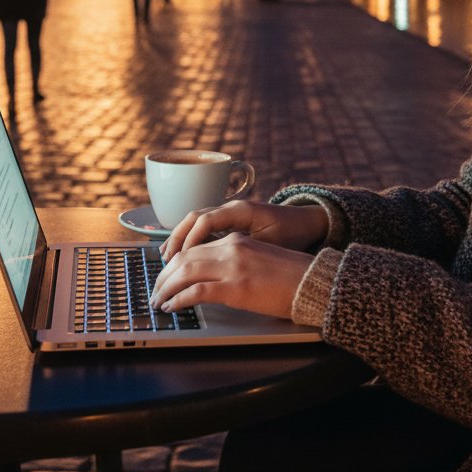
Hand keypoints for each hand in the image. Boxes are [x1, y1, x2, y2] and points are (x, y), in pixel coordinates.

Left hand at [150, 232, 313, 319]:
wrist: (312, 282)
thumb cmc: (289, 275)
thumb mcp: (258, 258)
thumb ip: (235, 260)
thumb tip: (212, 277)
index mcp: (236, 239)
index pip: (194, 247)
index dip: (174, 262)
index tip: (165, 276)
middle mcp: (230, 248)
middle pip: (184, 258)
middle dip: (164, 275)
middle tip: (155, 290)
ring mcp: (232, 267)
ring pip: (184, 271)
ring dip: (166, 287)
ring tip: (158, 301)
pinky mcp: (235, 288)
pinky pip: (196, 291)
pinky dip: (179, 299)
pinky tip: (172, 307)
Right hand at [161, 199, 327, 262]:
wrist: (306, 223)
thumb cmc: (292, 233)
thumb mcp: (271, 244)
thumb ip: (246, 250)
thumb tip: (220, 262)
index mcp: (241, 210)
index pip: (206, 220)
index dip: (190, 240)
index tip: (180, 259)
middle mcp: (231, 208)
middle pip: (195, 217)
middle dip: (177, 238)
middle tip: (165, 261)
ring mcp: (229, 213)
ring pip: (196, 221)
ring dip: (180, 238)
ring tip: (167, 258)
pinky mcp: (230, 222)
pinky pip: (204, 227)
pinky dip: (191, 239)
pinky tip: (183, 255)